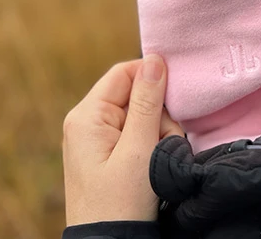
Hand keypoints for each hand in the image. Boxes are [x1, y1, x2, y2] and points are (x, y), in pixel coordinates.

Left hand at [63, 55, 182, 224]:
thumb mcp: (138, 148)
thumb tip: (154, 59)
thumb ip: (147, 101)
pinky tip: (153, 163)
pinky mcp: (106, 153)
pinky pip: (135, 133)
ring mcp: (96, 138)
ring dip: (157, 131)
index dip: (151, 78)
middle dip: (157, 114)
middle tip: (163, 140)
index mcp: (86, 116)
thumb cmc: (121, 202)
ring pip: (140, 114)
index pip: (124, 73)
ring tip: (158, 158)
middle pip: (134, 94)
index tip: (174, 97)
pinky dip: (151, 143)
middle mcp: (86, 122)